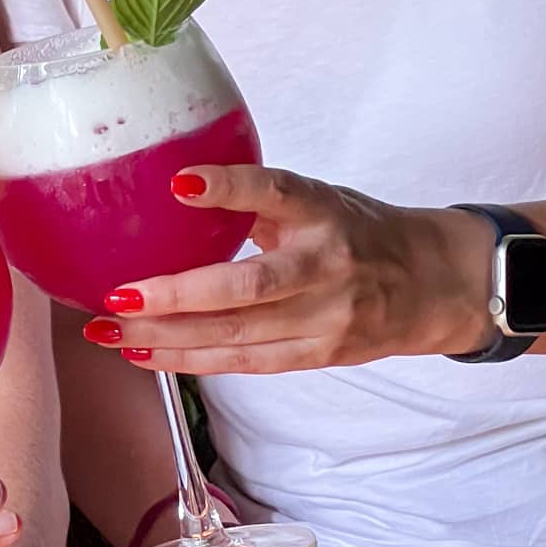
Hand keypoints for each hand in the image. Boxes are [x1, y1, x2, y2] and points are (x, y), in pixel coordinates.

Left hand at [92, 165, 492, 369]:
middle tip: (116, 297)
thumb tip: (174, 198)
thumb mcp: (319, 200)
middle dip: (174, 296)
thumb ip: (258, 204)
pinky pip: (245, 363)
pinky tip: (145, 355)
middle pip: (245, 287)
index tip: (179, 183)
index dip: (229, 188)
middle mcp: (326, 265)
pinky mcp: (319, 355)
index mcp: (324, 211)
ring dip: (166, 338)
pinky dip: (190, 361)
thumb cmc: (362, 233)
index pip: (275, 192)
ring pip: (236, 335)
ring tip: (109, 333)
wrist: (437, 285)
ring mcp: (325, 318)